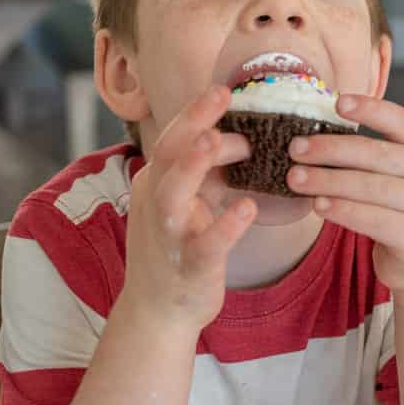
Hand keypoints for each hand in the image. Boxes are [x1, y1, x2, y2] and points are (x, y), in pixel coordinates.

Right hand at [122, 85, 255, 330]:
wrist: (157, 311)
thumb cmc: (175, 249)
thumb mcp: (186, 203)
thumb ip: (204, 171)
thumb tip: (234, 137)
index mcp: (156, 184)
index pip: (174, 139)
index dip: (196, 114)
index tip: (225, 93)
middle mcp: (157, 204)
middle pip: (168, 154)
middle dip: (191, 121)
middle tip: (221, 93)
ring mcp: (169, 236)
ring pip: (173, 195)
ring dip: (192, 166)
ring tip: (216, 140)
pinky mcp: (188, 267)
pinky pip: (205, 244)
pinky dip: (225, 226)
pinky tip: (247, 208)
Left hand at [286, 94, 403, 296]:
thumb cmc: (397, 210)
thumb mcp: (394, 176)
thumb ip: (367, 156)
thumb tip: (311, 137)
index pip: (399, 120)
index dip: (369, 109)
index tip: (336, 101)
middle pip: (377, 154)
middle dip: (331, 150)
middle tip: (295, 148)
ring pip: (372, 187)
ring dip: (328, 181)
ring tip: (295, 178)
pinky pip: (375, 220)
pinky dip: (343, 210)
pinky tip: (317, 205)